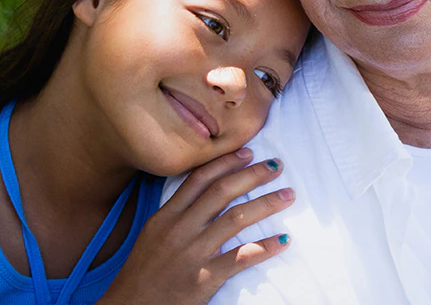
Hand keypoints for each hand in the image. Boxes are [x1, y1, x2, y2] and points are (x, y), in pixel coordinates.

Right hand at [100, 149, 294, 304]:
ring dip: (267, 204)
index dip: (226, 162)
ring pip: (236, 218)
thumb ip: (177, 213)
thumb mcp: (153, 234)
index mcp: (165, 216)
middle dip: (253, 175)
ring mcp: (192, 253)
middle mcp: (179, 229)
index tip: (248, 152)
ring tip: (288, 195)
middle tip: (277, 165)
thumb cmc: (142, 272)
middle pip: (222, 192)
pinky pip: (241, 257)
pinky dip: (265, 247)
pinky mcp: (204, 278)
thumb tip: (205, 192)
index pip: (199, 179)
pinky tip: (282, 240)